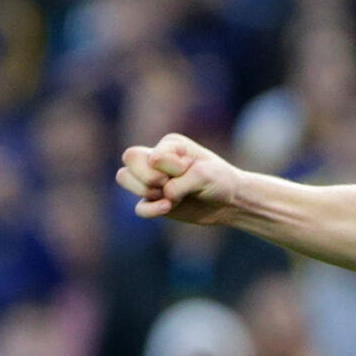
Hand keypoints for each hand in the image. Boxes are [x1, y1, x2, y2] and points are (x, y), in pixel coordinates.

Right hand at [116, 133, 238, 225]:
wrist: (230, 202)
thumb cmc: (220, 180)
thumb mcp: (206, 175)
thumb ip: (180, 181)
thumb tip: (162, 195)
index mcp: (170, 146)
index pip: (148, 153)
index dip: (165, 167)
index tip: (187, 170)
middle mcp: (156, 159)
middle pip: (128, 159)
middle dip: (147, 176)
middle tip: (169, 183)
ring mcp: (152, 180)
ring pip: (124, 177)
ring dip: (144, 190)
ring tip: (168, 197)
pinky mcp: (154, 201)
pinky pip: (138, 207)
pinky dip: (150, 210)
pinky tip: (167, 208)